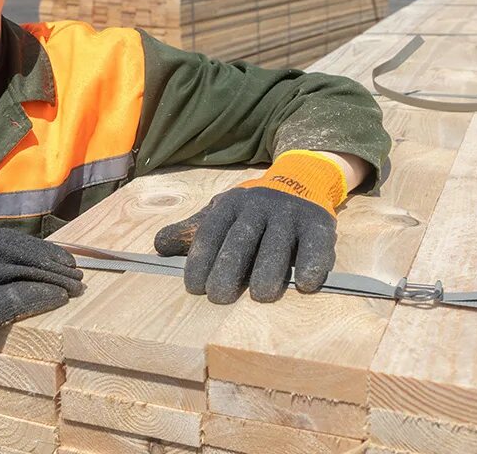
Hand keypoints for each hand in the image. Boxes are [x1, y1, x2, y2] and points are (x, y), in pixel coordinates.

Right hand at [0, 228, 83, 403]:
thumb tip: (22, 265)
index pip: (6, 239)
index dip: (38, 246)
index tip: (60, 256)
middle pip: (17, 251)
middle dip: (50, 260)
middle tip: (75, 270)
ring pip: (20, 272)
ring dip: (52, 278)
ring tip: (73, 285)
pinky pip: (15, 299)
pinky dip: (40, 297)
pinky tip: (58, 299)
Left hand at [154, 151, 345, 303]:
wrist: (300, 180)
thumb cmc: (251, 211)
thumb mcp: (220, 213)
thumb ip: (191, 231)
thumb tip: (159, 246)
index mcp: (230, 204)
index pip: (211, 232)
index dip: (201, 259)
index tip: (194, 287)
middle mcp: (258, 206)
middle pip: (241, 239)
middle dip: (229, 268)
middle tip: (219, 296)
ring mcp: (289, 214)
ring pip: (277, 243)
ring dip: (269, 269)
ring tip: (260, 295)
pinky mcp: (318, 224)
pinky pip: (314, 245)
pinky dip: (311, 264)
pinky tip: (304, 284)